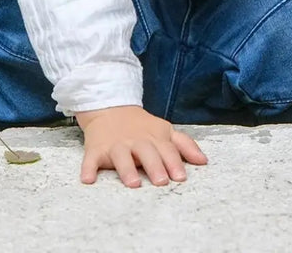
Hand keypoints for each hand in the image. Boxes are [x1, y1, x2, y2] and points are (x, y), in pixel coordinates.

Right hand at [75, 105, 207, 187]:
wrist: (110, 108)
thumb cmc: (142, 127)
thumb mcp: (165, 130)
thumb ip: (184, 145)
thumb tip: (204, 161)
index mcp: (154, 138)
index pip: (167, 150)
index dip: (174, 162)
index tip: (181, 177)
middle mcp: (136, 141)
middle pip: (146, 153)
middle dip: (154, 166)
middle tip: (161, 181)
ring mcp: (115, 145)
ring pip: (121, 157)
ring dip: (126, 169)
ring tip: (132, 183)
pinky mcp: (96, 150)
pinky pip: (91, 160)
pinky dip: (88, 169)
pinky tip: (88, 179)